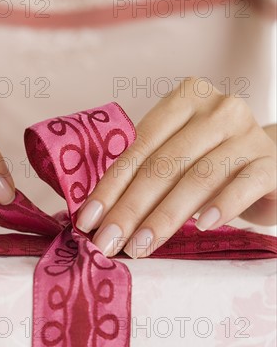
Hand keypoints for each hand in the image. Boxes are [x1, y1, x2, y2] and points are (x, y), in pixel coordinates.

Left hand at [76, 77, 276, 257]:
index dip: (111, 186)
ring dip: (165, 217)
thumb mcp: (178, 155)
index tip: (87, 221)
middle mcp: (218, 109)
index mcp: (186, 99)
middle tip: (107, 242)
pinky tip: (202, 228)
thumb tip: (97, 215)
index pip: (139, 145)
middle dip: (130, 209)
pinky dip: (221, 207)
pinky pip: (243, 186)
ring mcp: (247, 134)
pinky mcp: (271, 163)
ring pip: (198, 177)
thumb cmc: (212, 162)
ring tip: (140, 247)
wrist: (270, 164)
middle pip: (164, 164)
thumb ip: (146, 169)